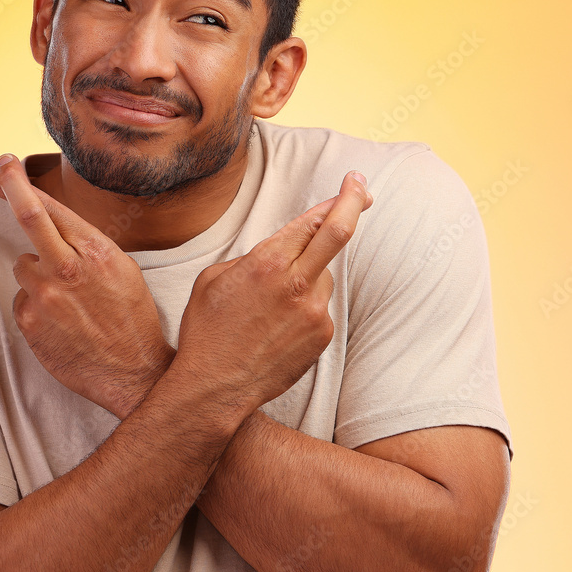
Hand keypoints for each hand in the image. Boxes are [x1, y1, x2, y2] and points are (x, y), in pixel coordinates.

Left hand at [0, 154, 174, 418]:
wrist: (133, 374)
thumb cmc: (133, 319)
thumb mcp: (123, 270)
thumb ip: (88, 247)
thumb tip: (56, 227)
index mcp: (96, 252)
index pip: (51, 206)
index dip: (21, 182)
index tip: (6, 166)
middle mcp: (67, 270)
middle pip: (27, 216)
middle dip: (7, 187)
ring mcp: (45, 297)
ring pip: (24, 266)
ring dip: (39, 273)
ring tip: (69, 299)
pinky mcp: (29, 323)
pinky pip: (23, 299)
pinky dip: (37, 303)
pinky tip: (61, 320)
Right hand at [174, 171, 371, 421]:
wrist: (215, 387)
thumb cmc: (207, 331)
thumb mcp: (214, 278)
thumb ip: (252, 257)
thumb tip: (279, 250)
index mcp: (266, 262)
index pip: (313, 220)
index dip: (336, 198)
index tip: (351, 184)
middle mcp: (296, 284)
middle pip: (339, 234)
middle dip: (355, 203)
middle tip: (364, 189)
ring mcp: (314, 312)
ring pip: (323, 276)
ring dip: (307, 276)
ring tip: (271, 305)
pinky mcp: (321, 336)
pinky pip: (319, 307)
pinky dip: (305, 306)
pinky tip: (277, 325)